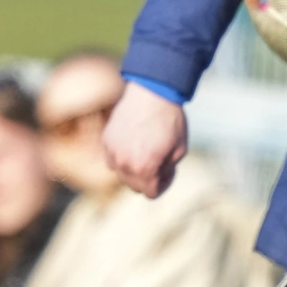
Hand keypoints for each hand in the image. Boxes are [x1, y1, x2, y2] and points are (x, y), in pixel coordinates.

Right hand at [103, 81, 187, 197]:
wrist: (152, 92)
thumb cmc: (170, 121)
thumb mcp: (179, 151)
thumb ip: (166, 170)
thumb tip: (155, 176)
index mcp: (145, 169)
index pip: (151, 193)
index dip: (164, 184)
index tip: (168, 169)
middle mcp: (124, 163)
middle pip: (134, 186)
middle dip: (148, 178)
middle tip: (158, 159)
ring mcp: (112, 151)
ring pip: (121, 173)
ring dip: (133, 168)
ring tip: (145, 150)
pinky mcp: (106, 139)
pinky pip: (112, 159)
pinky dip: (122, 156)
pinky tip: (134, 141)